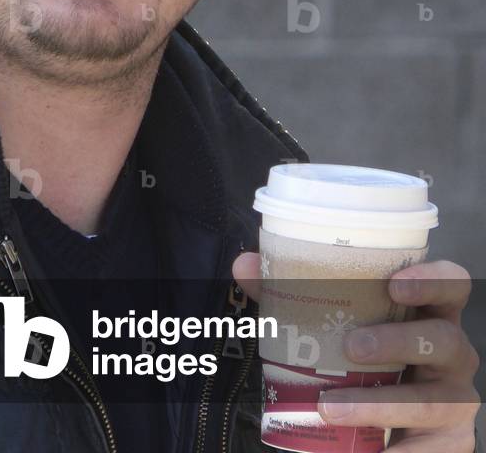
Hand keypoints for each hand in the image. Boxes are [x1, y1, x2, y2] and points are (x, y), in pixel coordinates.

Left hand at [232, 253, 481, 451]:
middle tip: (352, 346)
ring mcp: (455, 399)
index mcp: (429, 312)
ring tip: (329, 407)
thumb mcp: (336, 324)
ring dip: (380, 405)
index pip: (450, 285)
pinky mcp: (452, 443)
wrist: (397, 425)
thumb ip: (291, 291)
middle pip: (444, 340)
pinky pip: (430, 451)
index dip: (431, 280)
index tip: (394, 283)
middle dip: (398, 341)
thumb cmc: (364, 356)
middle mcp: (452, 353)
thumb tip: (244, 265)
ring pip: (434, 401)